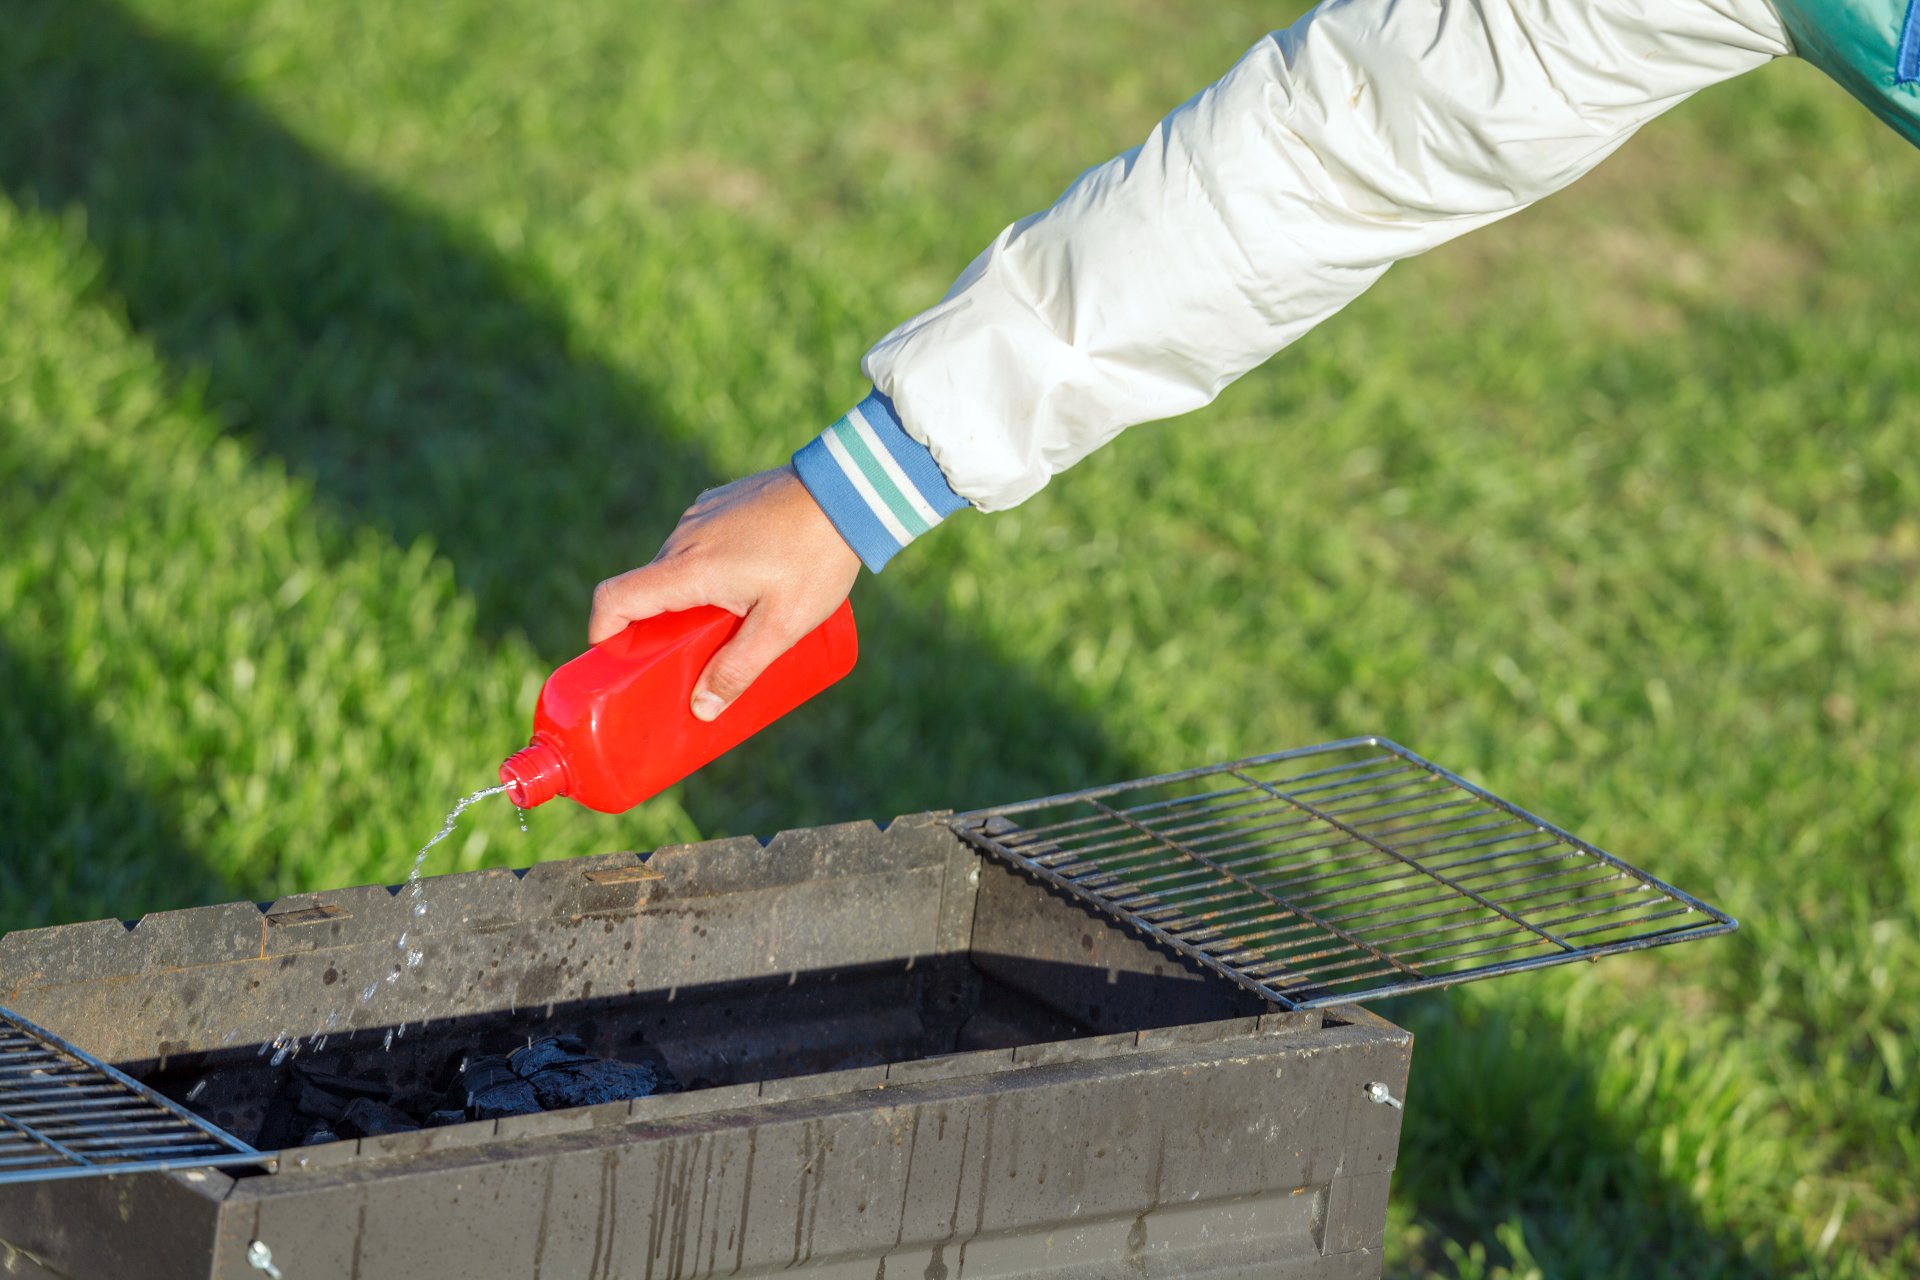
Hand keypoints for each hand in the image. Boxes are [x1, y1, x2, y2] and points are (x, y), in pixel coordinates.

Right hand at [589, 465, 861, 720]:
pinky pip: (697, 545)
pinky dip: (705, 572)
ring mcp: (701, 515)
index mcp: (688, 567)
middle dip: (657, 629)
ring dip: (688, 599)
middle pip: (647, 590)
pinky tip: (748, 586)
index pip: (614, 599)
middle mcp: (683, 536)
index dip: (603, 634)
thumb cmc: (816, 558)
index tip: (615, 662)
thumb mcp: (782, 626)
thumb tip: (701, 709)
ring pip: (675, 567)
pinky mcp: (720, 504)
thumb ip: (740, 668)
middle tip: (688, 662)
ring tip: (730, 626)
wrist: (848, 491)